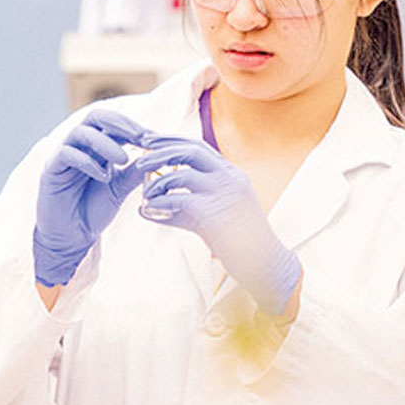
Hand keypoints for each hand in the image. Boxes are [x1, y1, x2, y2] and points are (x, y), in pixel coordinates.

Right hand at [34, 110, 148, 286]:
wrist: (71, 237)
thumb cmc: (93, 210)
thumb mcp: (120, 188)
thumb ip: (135, 171)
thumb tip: (158, 154)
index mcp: (96, 146)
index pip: (114, 123)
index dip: (134, 127)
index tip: (155, 138)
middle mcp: (79, 145)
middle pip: (96, 116)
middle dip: (121, 125)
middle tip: (142, 137)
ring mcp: (63, 155)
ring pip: (80, 132)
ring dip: (105, 143)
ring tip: (123, 160)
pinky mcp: (51, 169)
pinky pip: (66, 154)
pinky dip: (87, 162)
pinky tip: (104, 176)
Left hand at [135, 136, 300, 315]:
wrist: (264, 263)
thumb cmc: (237, 241)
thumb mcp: (210, 217)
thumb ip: (181, 208)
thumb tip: (146, 208)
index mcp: (231, 173)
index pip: (198, 146)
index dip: (171, 140)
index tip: (150, 142)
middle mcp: (230, 178)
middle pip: (190, 150)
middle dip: (161, 151)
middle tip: (140, 159)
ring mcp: (224, 194)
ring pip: (183, 173)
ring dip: (158, 181)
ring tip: (145, 193)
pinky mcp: (215, 215)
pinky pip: (179, 200)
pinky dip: (160, 203)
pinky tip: (148, 210)